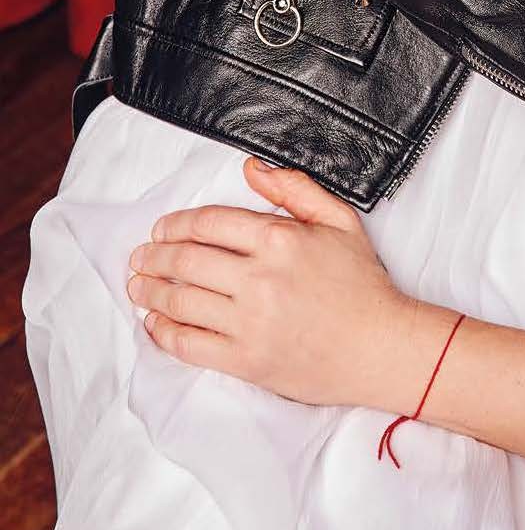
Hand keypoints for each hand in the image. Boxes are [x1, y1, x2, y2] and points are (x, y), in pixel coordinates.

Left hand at [126, 157, 428, 412]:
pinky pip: (189, 345)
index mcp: (280, 239)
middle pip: (186, 261)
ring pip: (181, 302)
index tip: (162, 228)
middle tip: (140, 256)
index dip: (175, 224)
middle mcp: (259, 279)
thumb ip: (295, 189)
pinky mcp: (246, 360)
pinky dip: (164, 333)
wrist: (380, 346)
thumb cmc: (363, 285)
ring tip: (138, 286)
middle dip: (153, 256)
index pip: (208, 223)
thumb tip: (252, 169)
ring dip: (150, 292)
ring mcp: (250, 322)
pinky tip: (155, 324)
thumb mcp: (339, 221)